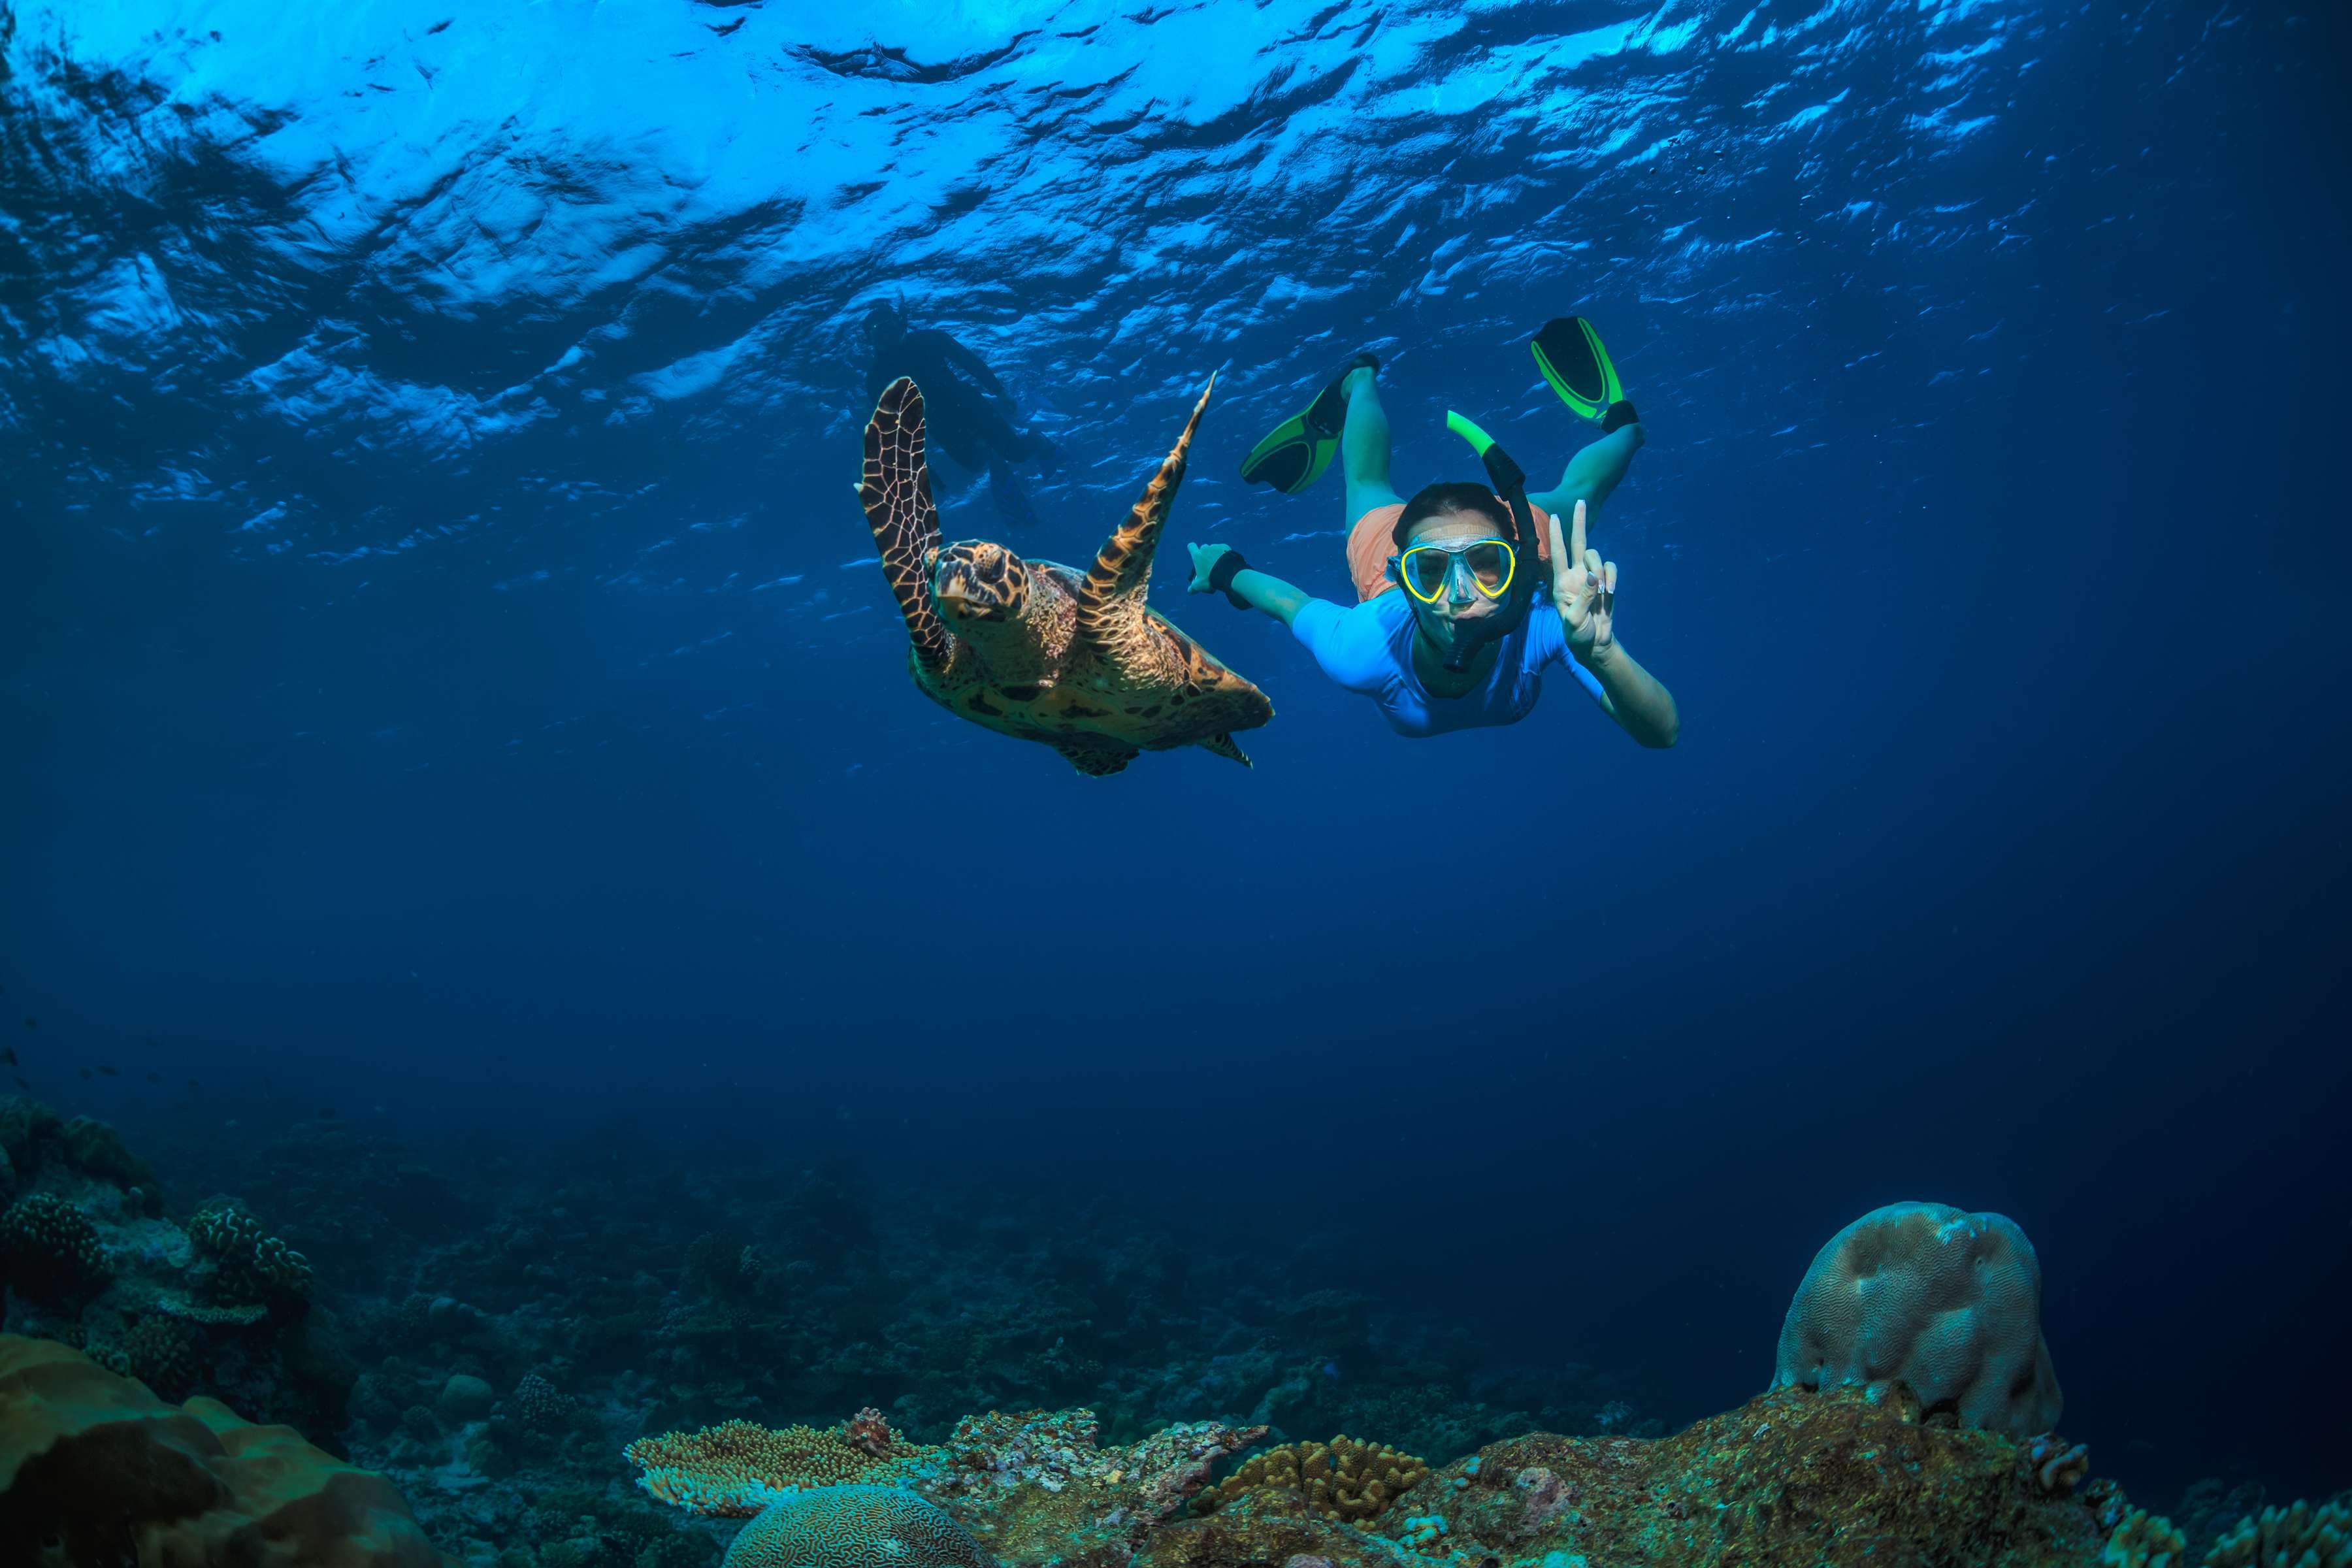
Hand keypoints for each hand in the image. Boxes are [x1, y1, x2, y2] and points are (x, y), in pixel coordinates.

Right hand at [1185, 541, 1232, 594]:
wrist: (1228, 573)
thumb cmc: (1211, 578)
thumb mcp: (1200, 585)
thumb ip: (1193, 587)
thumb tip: (1189, 591)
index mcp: (1197, 556)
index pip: (1191, 546)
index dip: (1192, 549)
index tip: (1196, 555)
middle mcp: (1205, 549)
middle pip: (1203, 549)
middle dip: (1205, 555)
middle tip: (1210, 566)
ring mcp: (1216, 547)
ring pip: (1213, 549)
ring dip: (1215, 555)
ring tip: (1220, 566)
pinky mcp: (1225, 547)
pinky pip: (1223, 549)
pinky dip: (1224, 554)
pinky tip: (1226, 563)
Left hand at [1549, 499, 1617, 661]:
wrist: (1594, 642)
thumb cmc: (1577, 633)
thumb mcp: (1574, 620)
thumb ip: (1582, 597)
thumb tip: (1592, 575)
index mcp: (1560, 583)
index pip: (1557, 554)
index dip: (1555, 535)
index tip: (1553, 517)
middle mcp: (1574, 575)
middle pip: (1577, 543)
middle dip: (1579, 522)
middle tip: (1580, 501)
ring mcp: (1591, 577)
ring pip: (1596, 556)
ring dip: (1600, 571)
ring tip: (1601, 593)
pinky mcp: (1605, 581)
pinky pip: (1610, 568)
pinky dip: (1612, 577)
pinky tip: (1610, 593)